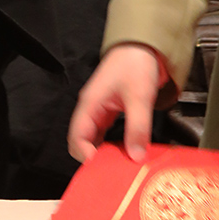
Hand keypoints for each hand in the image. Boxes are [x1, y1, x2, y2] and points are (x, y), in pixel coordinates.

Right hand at [67, 43, 171, 164]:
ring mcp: (100, 111)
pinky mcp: (110, 112)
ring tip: (120, 167)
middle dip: (94, 159)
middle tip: (113, 173)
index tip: (101, 171)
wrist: (142, 46)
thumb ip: (137, 128)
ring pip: (95, 139)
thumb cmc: (135, 64)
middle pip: (82, 141)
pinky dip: (113, 145)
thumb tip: (136, 156)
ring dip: (105, 154)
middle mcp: (91, 110)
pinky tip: (126, 153)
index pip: (77, 137)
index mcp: (89, 104)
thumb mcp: (139, 97)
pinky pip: (106, 134)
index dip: (86, 156)